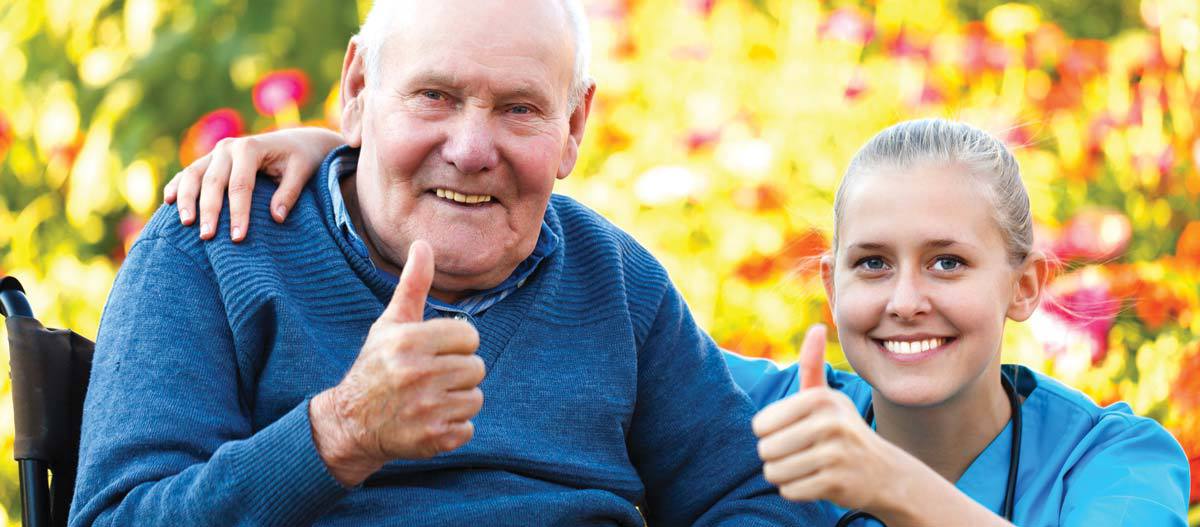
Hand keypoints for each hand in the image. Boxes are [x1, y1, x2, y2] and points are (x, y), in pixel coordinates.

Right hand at [164, 126, 342, 241]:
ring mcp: (216, 152)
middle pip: (213, 182)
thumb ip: (290, 193)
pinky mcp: (210, 160)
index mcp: (250, 148)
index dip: (239, 213)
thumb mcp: (302, 171)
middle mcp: (228, 147)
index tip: (238, 238)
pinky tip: (169, 202)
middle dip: (209, 210)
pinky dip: (178, 186)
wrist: (296, 142)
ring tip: (185, 223)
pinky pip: (189, 173)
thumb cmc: (301, 159)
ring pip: (194, 175)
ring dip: (187, 199)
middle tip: (207, 236)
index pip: (241, 185)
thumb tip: (276, 218)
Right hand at [309, 241, 485, 486]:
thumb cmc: (377, 366)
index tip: (435, 352)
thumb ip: (413, 285)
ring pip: (475, 398)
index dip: (455, 344)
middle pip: (476, 368)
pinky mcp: (433, 439)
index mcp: (410, 341)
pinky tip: (429, 420)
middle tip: (430, 378)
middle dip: (457, 372)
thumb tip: (423, 244)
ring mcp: (426, 409)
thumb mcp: (390, 324)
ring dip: (456, 400)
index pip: (469, 336)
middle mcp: (417, 374)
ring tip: (429, 398)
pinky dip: (453, 428)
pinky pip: (468, 428)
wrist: (350, 423)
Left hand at [751, 325, 907, 512]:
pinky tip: (815, 481)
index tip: (790, 431)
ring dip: (783, 474)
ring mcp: (836, 454)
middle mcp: (830, 424)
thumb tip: (817, 327)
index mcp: (820, 399)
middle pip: (766, 449)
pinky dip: (796, 489)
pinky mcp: (837, 484)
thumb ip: (813, 365)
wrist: (883, 471)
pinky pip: (790, 491)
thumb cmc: (842, 430)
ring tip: (805, 466)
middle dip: (775, 456)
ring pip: (775, 472)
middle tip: (799, 453)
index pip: (761, 424)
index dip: (769, 432)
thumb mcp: (827, 397)